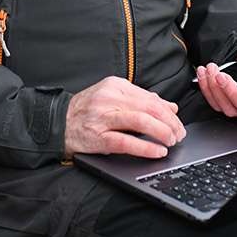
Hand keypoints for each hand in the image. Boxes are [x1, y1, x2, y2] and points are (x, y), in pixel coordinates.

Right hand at [63, 76, 185, 159]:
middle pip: (149, 108)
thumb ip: (141, 101)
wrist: (58, 122)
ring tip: (171, 141)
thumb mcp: (114, 98)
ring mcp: (102, 117)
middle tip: (178, 134)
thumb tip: (170, 107)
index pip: (150, 97)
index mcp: (115, 85)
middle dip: (169, 123)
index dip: (169, 112)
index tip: (178, 123)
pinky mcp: (97, 137)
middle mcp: (109, 98)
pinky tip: (157, 151)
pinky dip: (145, 148)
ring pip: (140, 121)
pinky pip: (126, 142)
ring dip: (161, 132)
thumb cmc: (88, 111)